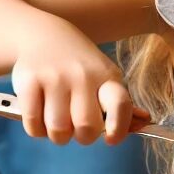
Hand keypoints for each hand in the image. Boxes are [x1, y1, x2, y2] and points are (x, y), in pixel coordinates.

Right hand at [11, 20, 148, 145]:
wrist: (43, 35)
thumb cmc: (79, 65)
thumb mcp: (104, 77)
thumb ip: (121, 105)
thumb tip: (145, 123)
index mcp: (107, 77)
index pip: (120, 104)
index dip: (119, 127)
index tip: (111, 139)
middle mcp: (82, 75)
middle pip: (86, 127)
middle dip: (82, 138)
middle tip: (77, 129)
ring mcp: (55, 77)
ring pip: (58, 130)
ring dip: (57, 135)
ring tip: (57, 122)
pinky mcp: (29, 81)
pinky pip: (33, 124)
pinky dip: (36, 130)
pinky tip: (40, 117)